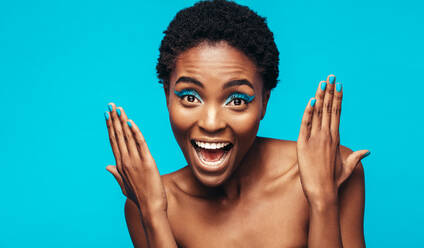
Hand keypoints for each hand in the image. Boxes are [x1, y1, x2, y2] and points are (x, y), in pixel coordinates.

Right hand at [105, 103, 167, 213]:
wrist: (150, 207)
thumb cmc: (139, 197)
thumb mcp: (124, 185)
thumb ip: (116, 174)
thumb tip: (107, 166)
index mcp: (120, 165)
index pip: (114, 142)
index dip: (110, 128)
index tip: (107, 116)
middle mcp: (125, 161)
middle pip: (118, 136)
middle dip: (114, 120)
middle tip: (110, 106)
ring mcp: (135, 161)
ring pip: (127, 137)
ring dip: (122, 121)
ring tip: (118, 109)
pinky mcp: (147, 162)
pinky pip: (140, 143)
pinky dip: (135, 132)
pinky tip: (131, 122)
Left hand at [296, 75, 368, 203]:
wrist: (322, 192)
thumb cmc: (334, 181)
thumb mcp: (347, 166)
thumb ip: (356, 156)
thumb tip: (368, 151)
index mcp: (336, 138)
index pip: (337, 113)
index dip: (337, 98)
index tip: (338, 86)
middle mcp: (327, 136)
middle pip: (329, 109)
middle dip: (330, 92)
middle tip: (331, 76)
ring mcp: (315, 139)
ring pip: (318, 113)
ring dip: (320, 96)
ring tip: (322, 82)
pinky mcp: (303, 144)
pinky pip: (305, 125)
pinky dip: (308, 112)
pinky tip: (311, 100)